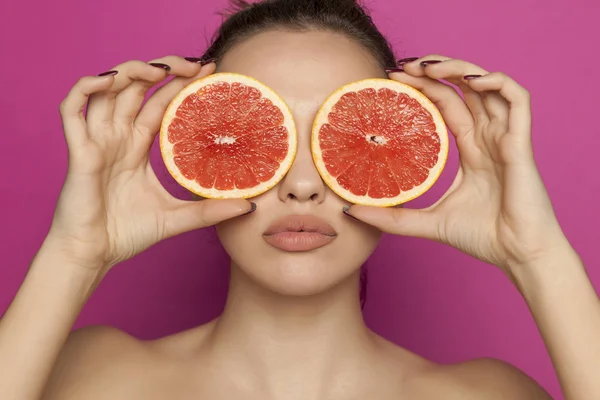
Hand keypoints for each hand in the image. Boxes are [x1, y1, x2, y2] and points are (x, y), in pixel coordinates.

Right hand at [48, 56, 252, 270]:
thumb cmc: (127, 234)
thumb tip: (248, 208)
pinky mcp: (78, 151)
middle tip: (194, 65)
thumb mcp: (176, 218)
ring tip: (160, 70)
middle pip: (137, 88)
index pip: (160, 103)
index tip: (208, 71)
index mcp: (136, 146)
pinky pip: (72, 109)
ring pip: (106, 90)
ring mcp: (97, 141)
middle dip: (164, 69)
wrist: (93, 255)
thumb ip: (209, 211)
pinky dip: (86, 88)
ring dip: (130, 71)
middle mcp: (117, 136)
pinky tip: (110, 81)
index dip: (180, 83)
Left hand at [345, 54, 569, 275]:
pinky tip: (470, 81)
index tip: (392, 79)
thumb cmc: (482, 237)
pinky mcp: (520, 143)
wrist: (518, 257)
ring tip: (428, 66)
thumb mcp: (429, 223)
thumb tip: (351, 211)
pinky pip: (517, 99)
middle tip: (402, 67)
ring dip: (459, 68)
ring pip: (488, 85)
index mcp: (471, 149)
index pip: (445, 104)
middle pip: (462, 89)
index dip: (423, 87)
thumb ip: (393, 217)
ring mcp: (505, 138)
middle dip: (433, 71)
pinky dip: (497, 83)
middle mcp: (488, 137)